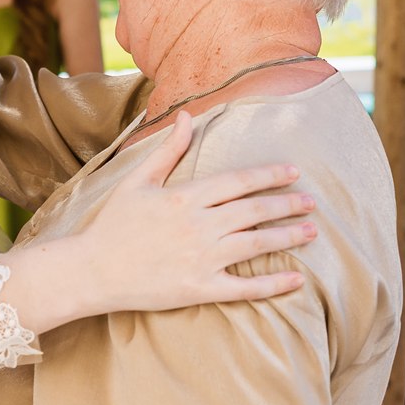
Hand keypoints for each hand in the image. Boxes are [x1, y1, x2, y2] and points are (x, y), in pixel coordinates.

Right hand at [74, 110, 314, 313]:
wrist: (92, 271)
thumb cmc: (112, 224)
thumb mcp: (138, 180)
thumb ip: (168, 149)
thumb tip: (187, 116)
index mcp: (185, 197)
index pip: (238, 181)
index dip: (269, 175)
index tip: (293, 172)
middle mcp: (199, 226)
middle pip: (255, 211)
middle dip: (287, 204)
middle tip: (312, 201)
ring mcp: (202, 259)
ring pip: (256, 244)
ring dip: (288, 236)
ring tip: (312, 230)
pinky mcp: (200, 288)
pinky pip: (244, 287)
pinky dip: (273, 284)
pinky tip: (295, 278)